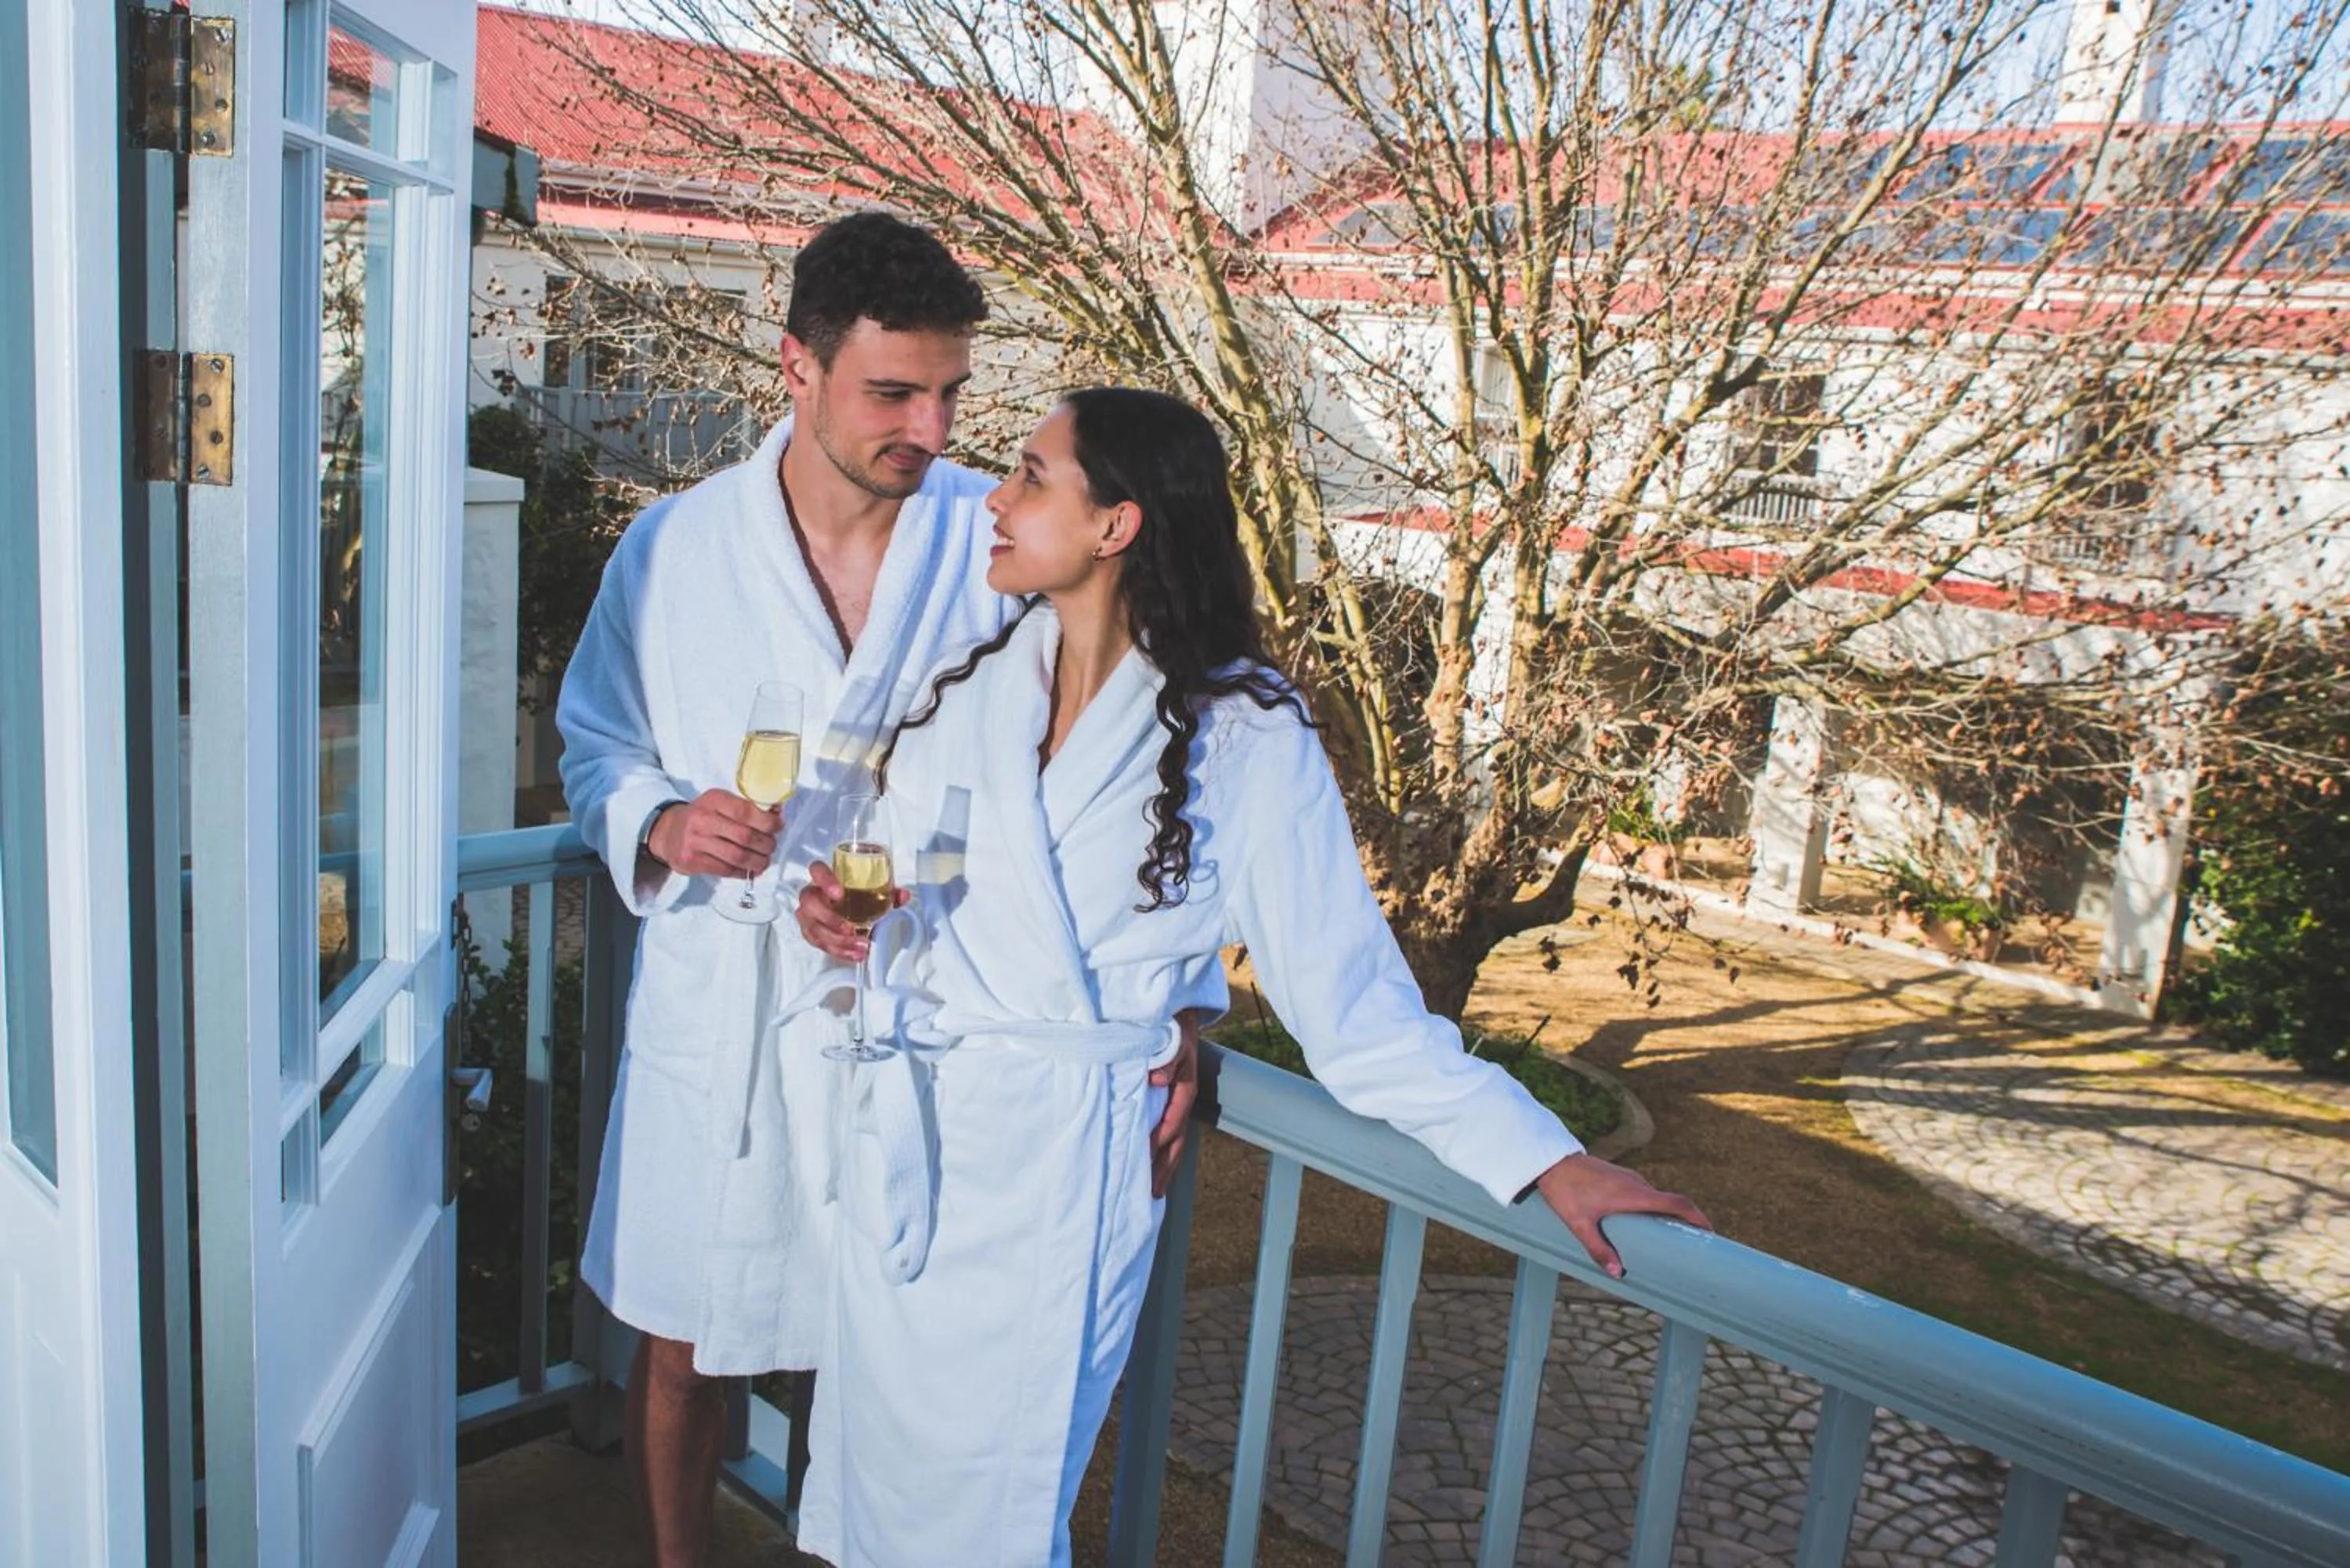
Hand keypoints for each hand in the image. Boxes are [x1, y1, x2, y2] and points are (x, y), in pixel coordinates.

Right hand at [646, 790, 779, 879]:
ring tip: (764, 861)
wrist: (668, 833)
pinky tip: (751, 870)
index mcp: (713, 800)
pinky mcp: (691, 861)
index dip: (767, 822)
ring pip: (736, 856)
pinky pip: (725, 870)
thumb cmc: (703, 816)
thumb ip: (746, 808)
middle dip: (765, 844)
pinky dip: (743, 872)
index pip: (746, 812)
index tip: (778, 827)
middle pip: (744, 837)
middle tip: (771, 847)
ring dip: (757, 862)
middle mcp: (702, 819)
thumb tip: (778, 813)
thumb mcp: (720, 804)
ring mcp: (695, 842)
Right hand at [795, 859, 909, 961]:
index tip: (839, 894)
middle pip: (809, 902)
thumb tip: (903, 895)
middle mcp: (812, 894)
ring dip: (836, 941)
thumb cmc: (857, 897)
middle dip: (829, 918)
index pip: (817, 869)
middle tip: (850, 929)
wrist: (846, 911)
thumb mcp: (874, 892)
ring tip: (860, 947)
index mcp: (825, 878)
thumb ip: (888, 892)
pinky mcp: (811, 933)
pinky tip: (855, 954)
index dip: (824, 880)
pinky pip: (818, 944)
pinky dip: (838, 951)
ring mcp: (808, 915)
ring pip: (813, 928)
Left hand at [1147, 1014, 1202, 1196]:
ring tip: (1153, 1192)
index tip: (1145, 1157)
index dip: (1160, 1139)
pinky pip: (1167, 1133)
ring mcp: (1176, 1104)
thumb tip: (1157, 1080)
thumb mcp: (1173, 1039)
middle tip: (1151, 1192)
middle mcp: (1182, 1101)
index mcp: (1184, 1087)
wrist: (1178, 1016)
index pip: (1173, 1120)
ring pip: (1173, 1141)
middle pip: (1176, 1140)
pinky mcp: (1168, 1103)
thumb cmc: (1171, 1028)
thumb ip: (1168, 1059)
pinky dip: (1160, 1153)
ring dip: (1164, 1166)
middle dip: (1165, 1167)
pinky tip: (1151, 1168)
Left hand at [1534, 1154, 1710, 1279]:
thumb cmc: (1565, 1192)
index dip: (1697, 1216)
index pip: (1677, 1203)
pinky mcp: (1620, 1176)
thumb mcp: (1579, 1224)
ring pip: (1655, 1198)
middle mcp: (1637, 1184)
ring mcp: (1629, 1178)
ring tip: (1668, 1240)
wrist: (1550, 1161)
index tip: (1709, 1232)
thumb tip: (1617, 1273)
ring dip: (1665, 1216)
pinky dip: (1651, 1208)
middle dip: (1685, 1221)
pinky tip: (1642, 1224)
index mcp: (1635, 1194)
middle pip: (1670, 1203)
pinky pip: (1644, 1194)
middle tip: (1692, 1245)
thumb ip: (1598, 1248)